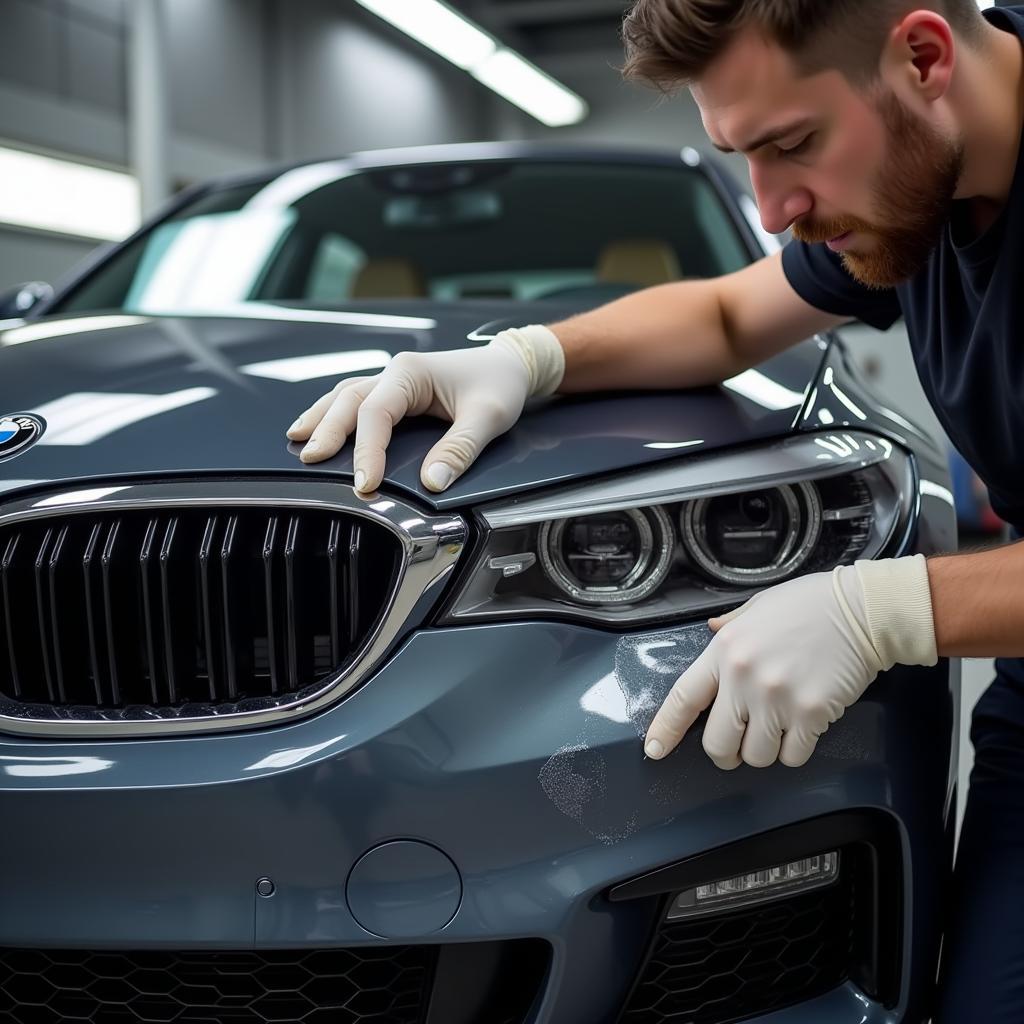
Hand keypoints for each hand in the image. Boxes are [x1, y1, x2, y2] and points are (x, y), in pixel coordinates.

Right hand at [286, 325, 563, 492]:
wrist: (511, 364)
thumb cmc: (501, 385)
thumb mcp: (489, 417)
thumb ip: (460, 449)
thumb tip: (432, 484)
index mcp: (411, 372)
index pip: (377, 413)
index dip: (367, 450)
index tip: (365, 483)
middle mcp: (395, 372)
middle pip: (349, 400)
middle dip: (328, 431)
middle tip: (310, 460)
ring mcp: (392, 380)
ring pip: (345, 396)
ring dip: (322, 418)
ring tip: (298, 440)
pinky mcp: (396, 392)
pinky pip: (356, 400)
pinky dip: (334, 414)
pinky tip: (318, 427)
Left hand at [642, 556, 936, 768]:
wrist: (861, 610)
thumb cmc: (810, 604)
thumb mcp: (757, 607)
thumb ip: (729, 626)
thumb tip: (710, 630)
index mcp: (724, 651)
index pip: (684, 698)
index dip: (666, 728)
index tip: (654, 749)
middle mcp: (743, 678)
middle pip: (718, 743)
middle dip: (726, 754)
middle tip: (739, 747)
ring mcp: (776, 698)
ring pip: (757, 756)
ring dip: (767, 751)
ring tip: (781, 726)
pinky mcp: (811, 713)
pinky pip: (793, 756)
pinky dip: (796, 750)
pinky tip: (806, 726)